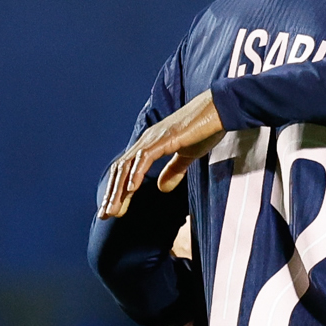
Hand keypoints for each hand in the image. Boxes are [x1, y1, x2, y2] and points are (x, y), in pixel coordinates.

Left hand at [99, 92, 228, 216]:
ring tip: (113, 209)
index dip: (118, 191)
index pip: (127, 171)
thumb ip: (174, 170)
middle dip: (112, 194)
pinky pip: (145, 157)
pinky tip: (131, 189)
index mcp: (150, 145)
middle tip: (105, 215)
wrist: (219, 109)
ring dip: (119, 189)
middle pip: (121, 170)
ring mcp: (153, 138)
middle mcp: (146, 141)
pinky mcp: (165, 138)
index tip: (113, 210)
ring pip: (128, 166)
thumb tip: (161, 188)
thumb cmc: (205, 129)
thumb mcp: (188, 155)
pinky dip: (137, 173)